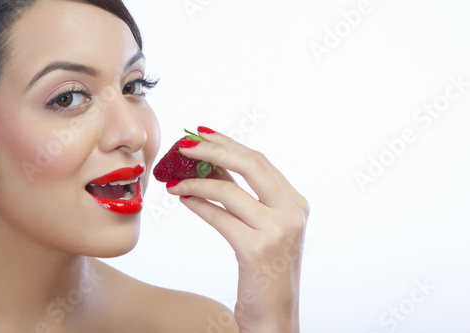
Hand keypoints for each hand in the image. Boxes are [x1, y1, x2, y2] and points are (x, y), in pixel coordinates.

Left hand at [166, 127, 308, 332]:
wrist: (274, 316)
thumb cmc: (265, 272)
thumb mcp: (262, 228)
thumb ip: (242, 197)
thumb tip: (210, 168)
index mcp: (296, 203)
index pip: (260, 161)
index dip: (229, 143)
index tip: (203, 133)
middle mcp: (292, 212)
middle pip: (251, 163)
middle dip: (214, 148)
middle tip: (185, 145)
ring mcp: (278, 230)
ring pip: (230, 190)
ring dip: (196, 180)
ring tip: (174, 179)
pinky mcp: (257, 249)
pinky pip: (219, 216)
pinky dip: (197, 204)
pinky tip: (183, 198)